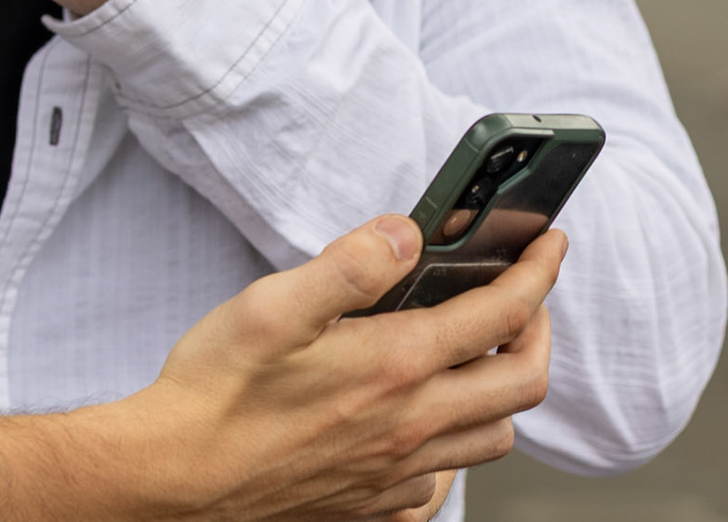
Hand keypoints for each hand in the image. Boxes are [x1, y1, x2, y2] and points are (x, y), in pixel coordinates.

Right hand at [90, 216, 560, 521]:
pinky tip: (424, 422)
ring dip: (505, 389)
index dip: (536, 273)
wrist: (178, 475)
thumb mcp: (272, 305)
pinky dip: (457, 444)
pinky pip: (448, 480)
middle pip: (522, 382)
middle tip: (523, 295)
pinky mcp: (376, 503)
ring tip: (479, 355)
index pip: (499, 315)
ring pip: (495, 437)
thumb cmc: (217, 388)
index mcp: (394, 366)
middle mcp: (412, 425)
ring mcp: (398, 471)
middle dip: (538, 328)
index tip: (549, 244)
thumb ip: (348, 265)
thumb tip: (406, 232)